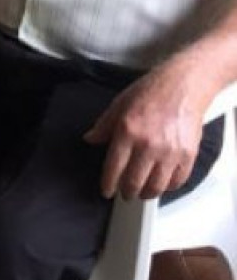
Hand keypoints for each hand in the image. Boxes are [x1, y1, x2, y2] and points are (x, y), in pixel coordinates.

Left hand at [84, 66, 206, 199]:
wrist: (183, 85)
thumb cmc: (150, 92)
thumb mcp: (120, 104)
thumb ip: (104, 125)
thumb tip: (90, 140)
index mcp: (127, 131)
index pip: (113, 168)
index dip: (108, 184)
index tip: (107, 192)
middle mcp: (148, 145)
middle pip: (134, 182)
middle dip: (127, 192)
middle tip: (125, 193)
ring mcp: (170, 152)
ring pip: (156, 187)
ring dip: (147, 193)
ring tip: (143, 192)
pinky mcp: (188, 155)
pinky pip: (177, 181)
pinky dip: (168, 187)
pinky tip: (162, 183)